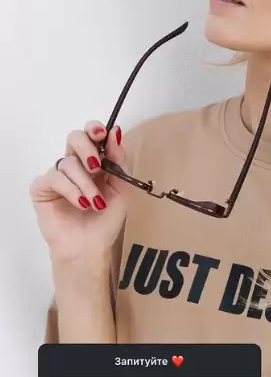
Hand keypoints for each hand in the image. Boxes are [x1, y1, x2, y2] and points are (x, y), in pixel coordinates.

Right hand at [30, 122, 129, 264]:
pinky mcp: (42, 188)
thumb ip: (119, 161)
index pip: (91, 135)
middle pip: (74, 138)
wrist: (90, 247)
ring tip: (95, 204)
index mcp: (94, 162)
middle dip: (87, 148)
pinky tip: (81, 204)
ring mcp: (57, 175)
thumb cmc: (106, 220)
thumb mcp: (122, 189)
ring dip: (86, 184)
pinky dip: (71, 190)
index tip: (103, 133)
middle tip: (97, 166)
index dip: (95, 129)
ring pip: (68, 163)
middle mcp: (74, 165)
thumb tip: (115, 132)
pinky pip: (55, 178)